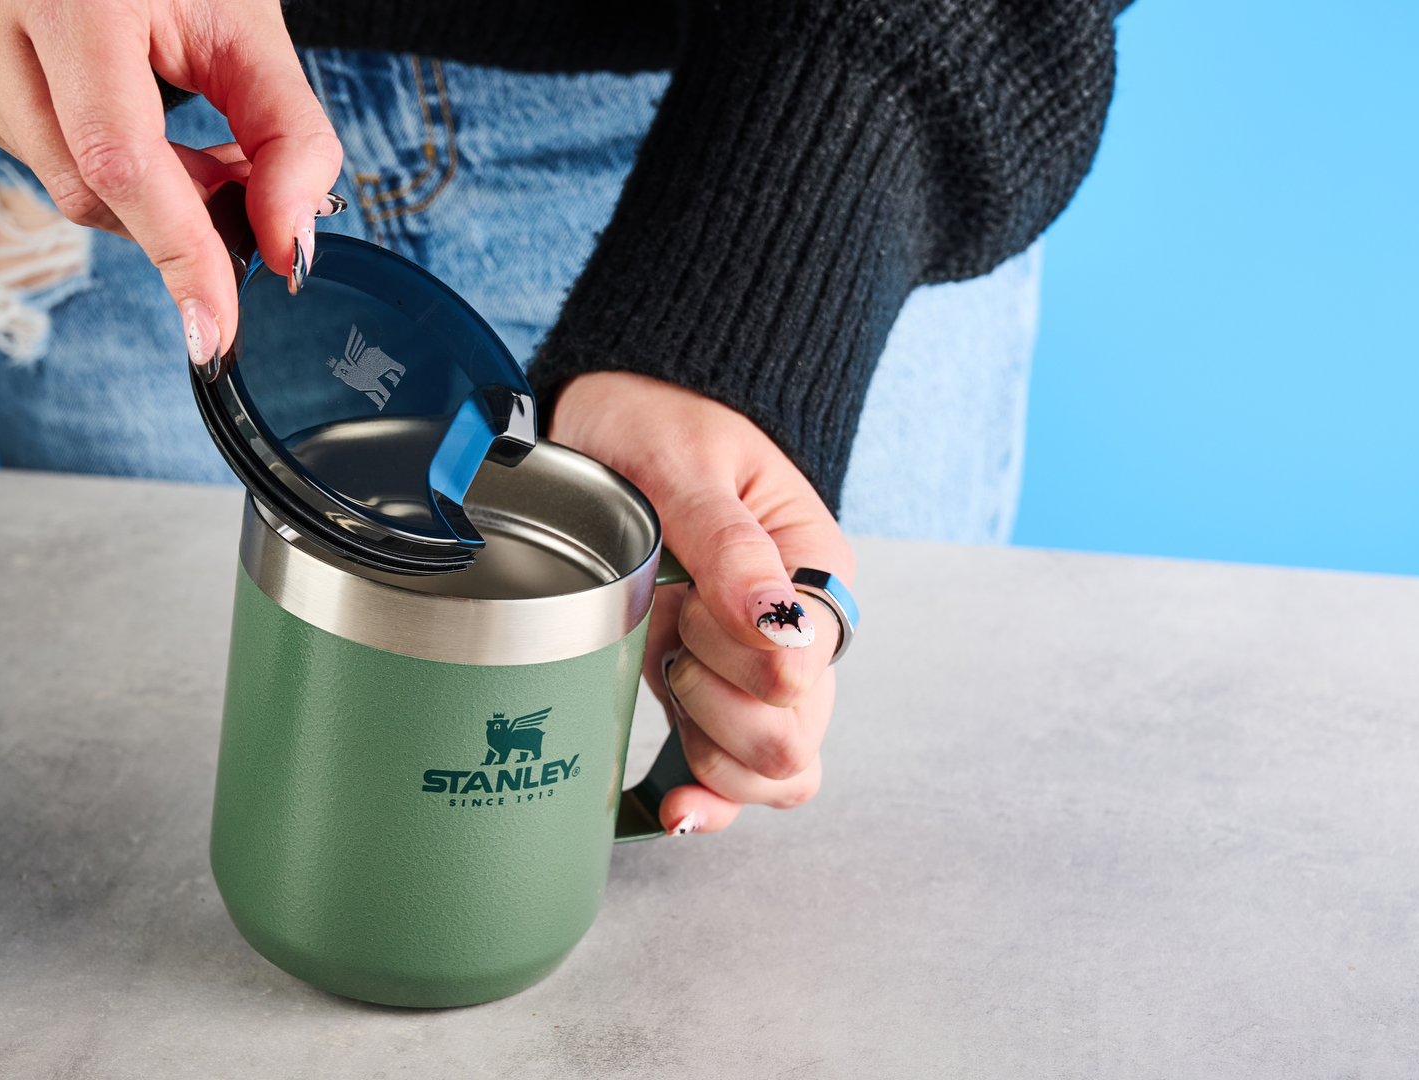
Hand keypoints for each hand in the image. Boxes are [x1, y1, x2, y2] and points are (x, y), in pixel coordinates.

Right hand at [0, 0, 342, 360]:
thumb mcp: (247, 25)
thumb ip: (288, 136)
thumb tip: (287, 244)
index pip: (122, 162)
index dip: (178, 254)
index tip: (213, 329)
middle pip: (92, 190)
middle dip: (173, 214)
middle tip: (231, 179)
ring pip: (61, 185)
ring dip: (137, 191)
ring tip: (181, 128)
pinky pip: (30, 155)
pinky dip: (92, 160)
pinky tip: (123, 113)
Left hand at [549, 372, 855, 834]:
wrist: (607, 412)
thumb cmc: (658, 420)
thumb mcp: (690, 462)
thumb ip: (732, 545)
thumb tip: (780, 626)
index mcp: (811, 572)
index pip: (805, 673)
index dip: (743, 661)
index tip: (693, 606)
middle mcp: (790, 635)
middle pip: (793, 741)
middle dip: (722, 708)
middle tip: (675, 633)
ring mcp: (745, 671)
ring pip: (768, 773)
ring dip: (707, 750)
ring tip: (666, 678)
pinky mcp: (700, 692)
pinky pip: (726, 779)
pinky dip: (705, 801)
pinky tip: (673, 808)